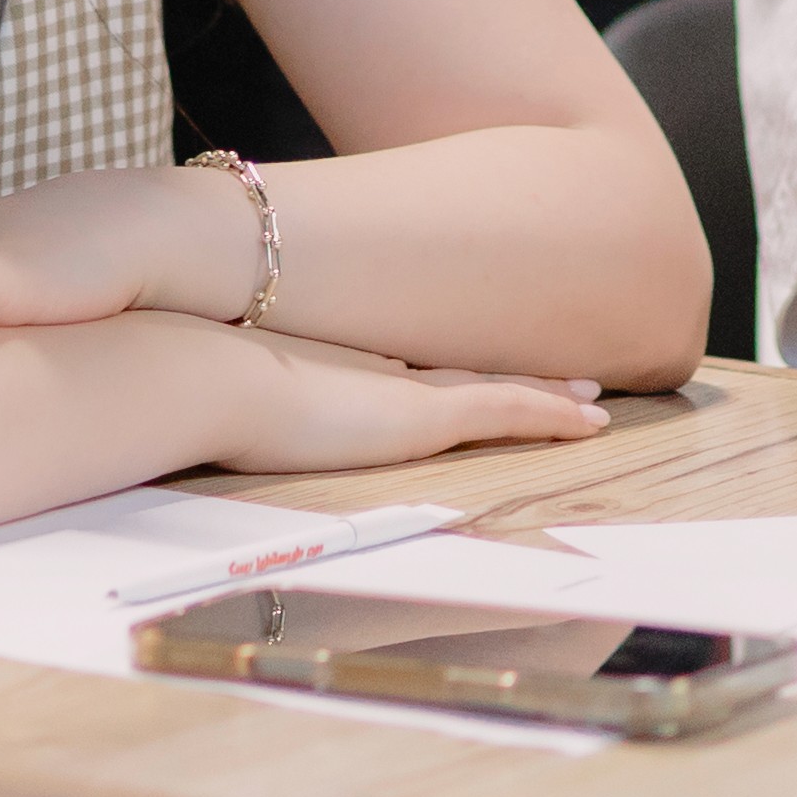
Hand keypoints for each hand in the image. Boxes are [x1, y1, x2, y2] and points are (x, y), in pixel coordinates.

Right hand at [201, 325, 608, 476]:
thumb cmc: (200, 396)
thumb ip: (248, 408)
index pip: (417, 376)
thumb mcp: (233, 404)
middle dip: (519, 379)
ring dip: (551, 394)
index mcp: (343, 374)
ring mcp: (406, 391)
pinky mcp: (422, 414)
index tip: (485, 378)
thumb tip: (225, 421)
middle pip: (468, 376)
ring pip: (500, 389)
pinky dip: (552, 414)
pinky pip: (507, 411)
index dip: (460, 377)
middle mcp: (383, 374)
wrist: (200, 377)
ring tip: (595, 400)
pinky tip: (589, 421)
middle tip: (571, 380)